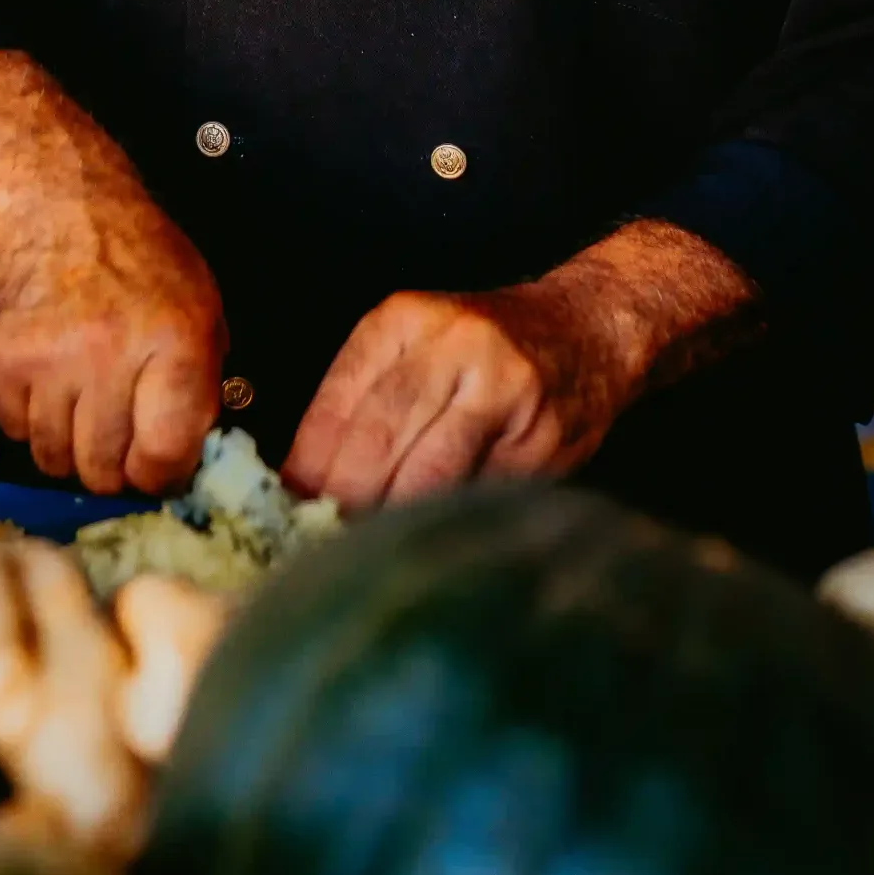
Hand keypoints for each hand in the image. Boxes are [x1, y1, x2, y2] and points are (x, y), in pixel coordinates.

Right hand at [0, 184, 224, 495]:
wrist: (61, 204)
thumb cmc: (138, 256)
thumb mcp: (202, 308)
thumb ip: (202, 385)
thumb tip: (189, 458)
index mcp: (173, 340)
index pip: (165, 452)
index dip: (163, 473)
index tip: (157, 466)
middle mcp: (107, 352)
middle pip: (104, 469)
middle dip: (114, 467)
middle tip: (117, 437)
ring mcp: (46, 357)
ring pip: (54, 458)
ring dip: (70, 446)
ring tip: (82, 403)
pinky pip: (13, 430)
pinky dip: (30, 419)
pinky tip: (49, 382)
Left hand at [284, 221, 760, 510]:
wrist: (589, 330)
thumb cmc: (484, 350)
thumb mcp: (414, 347)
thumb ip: (362, 404)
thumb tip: (300, 487)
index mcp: (402, 320)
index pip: (337, 404)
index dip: (307, 469)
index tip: (284, 513)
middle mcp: (452, 345)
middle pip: (376, 441)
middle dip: (343, 503)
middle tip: (318, 545)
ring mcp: (502, 390)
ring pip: (426, 475)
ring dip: (390, 521)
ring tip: (365, 554)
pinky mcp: (540, 438)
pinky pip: (476, 495)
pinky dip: (445, 524)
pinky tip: (426, 542)